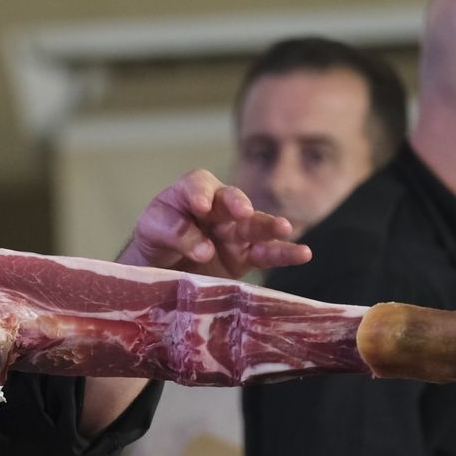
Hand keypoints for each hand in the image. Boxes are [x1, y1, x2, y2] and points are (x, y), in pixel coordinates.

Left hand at [118, 169, 310, 278]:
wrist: (160, 270)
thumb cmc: (156, 241)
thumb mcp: (153, 231)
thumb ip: (173, 232)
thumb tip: (205, 248)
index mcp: (192, 193)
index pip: (199, 185)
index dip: (201, 193)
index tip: (201, 207)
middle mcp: (218, 208)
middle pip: (232, 200)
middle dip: (237, 204)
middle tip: (242, 212)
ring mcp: (234, 232)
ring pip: (255, 225)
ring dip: (269, 226)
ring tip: (283, 227)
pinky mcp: (244, 258)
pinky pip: (266, 254)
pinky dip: (284, 254)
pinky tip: (302, 253)